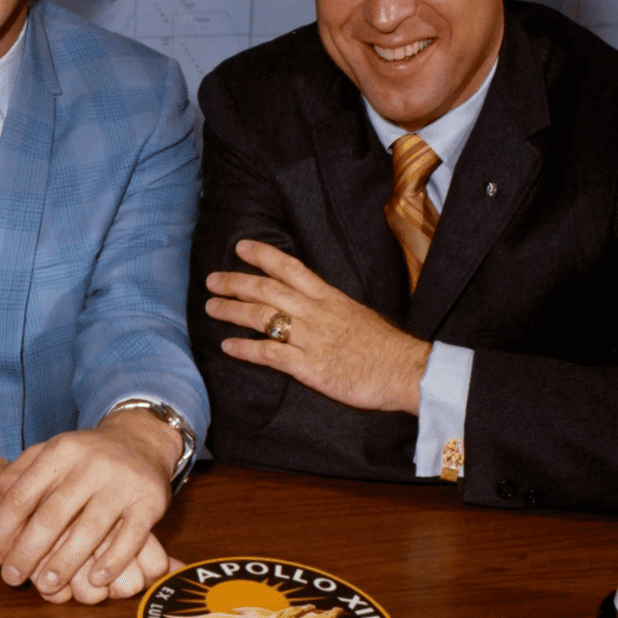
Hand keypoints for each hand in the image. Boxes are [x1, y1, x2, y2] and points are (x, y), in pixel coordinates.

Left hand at [0, 407, 178, 598]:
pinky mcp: (149, 502)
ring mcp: (122, 484)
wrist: (140, 440)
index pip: (22, 495)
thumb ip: (18, 474)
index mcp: (60, 451)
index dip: (3, 529)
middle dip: (27, 552)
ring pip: (89, 530)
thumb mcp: (50, 453)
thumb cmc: (85, 457)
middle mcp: (90, 465)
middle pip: (52, 516)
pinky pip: (129, 538)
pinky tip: (95, 580)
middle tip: (12, 578)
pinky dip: (112, 562)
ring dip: (65, 563)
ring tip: (46, 586)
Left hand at [205, 239, 430, 413]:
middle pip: (266, 289)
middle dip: (235, 282)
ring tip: (211, 308)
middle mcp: (315, 312)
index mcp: (328, 296)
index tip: (240, 247)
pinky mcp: (308, 366)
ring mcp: (310, 338)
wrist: (405, 370)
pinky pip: (268, 353)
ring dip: (232, 311)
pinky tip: (227, 347)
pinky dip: (244, 348)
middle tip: (212, 280)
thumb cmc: (385, 346)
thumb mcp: (356, 314)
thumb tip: (312, 304)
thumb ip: (330, 308)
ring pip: (261, 317)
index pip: (289, 267)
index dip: (262, 255)